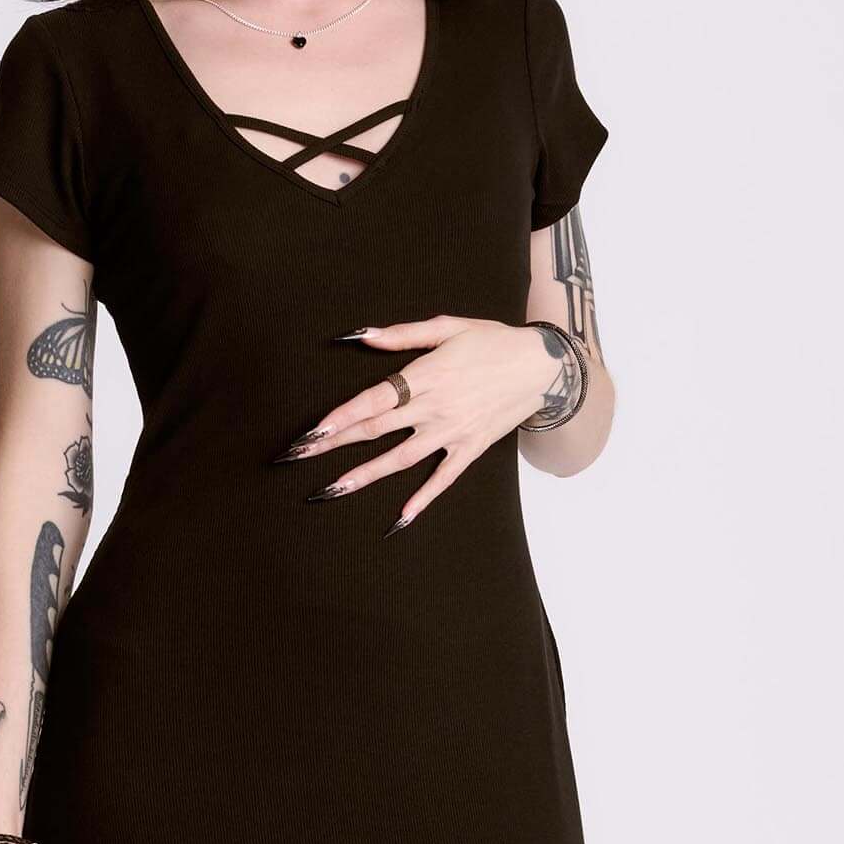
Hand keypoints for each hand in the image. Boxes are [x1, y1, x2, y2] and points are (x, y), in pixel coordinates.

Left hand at [277, 315, 561, 528]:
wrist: (542, 366)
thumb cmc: (494, 341)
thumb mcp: (449, 327)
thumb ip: (404, 335)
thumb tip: (364, 336)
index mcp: (426, 375)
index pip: (373, 399)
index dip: (341, 416)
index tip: (312, 430)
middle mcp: (435, 407)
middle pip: (376, 429)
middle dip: (335, 443)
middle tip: (301, 457)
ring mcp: (452, 431)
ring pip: (401, 458)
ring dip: (366, 474)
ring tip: (333, 488)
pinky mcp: (470, 448)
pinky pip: (444, 478)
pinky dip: (423, 497)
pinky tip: (401, 516)